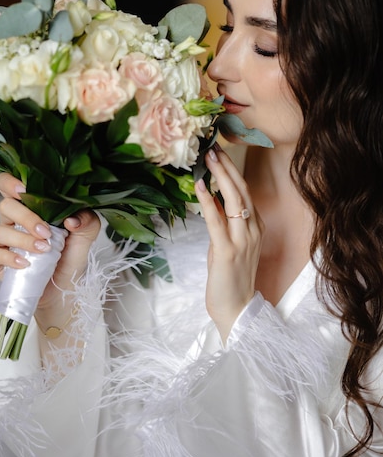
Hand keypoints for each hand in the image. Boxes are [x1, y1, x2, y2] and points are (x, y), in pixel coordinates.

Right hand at [0, 173, 100, 312]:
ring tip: (44, 250)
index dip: (10, 181)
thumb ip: (86, 220)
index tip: (25, 189)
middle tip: (46, 232)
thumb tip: (72, 218)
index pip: (9, 185)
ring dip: (23, 240)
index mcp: (31, 206)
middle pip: (5, 205)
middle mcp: (13, 220)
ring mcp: (3, 241)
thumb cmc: (71, 256)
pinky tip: (26, 264)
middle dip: (26, 217)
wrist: (66, 289)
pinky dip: (9, 259)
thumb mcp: (86, 236)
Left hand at [194, 145, 263, 343]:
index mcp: (255, 227)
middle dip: (227, 167)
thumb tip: (211, 199)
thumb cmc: (230, 276)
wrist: (236, 309)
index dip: (233, 171)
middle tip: (213, 147)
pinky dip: (209, 201)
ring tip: (209, 157)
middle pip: (242, 191)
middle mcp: (253, 230)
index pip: (245, 192)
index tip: (220, 153)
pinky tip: (201, 186)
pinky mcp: (227, 251)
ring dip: (221, 176)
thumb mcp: (228, 243)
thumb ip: (223, 221)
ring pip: (235, 200)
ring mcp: (242, 240)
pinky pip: (217, 221)